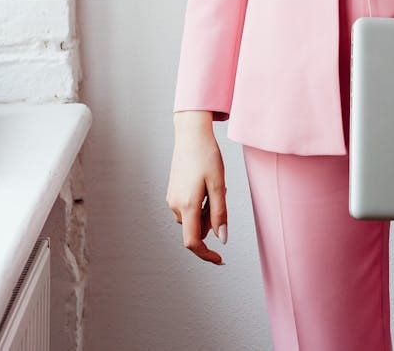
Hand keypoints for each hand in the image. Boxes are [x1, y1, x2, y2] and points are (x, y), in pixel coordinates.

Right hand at [166, 112, 227, 264]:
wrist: (191, 133)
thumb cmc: (206, 155)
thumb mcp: (218, 184)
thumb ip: (219, 213)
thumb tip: (222, 239)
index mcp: (187, 205)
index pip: (193, 242)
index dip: (206, 255)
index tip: (220, 259)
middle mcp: (175, 205)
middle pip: (196, 228)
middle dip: (211, 220)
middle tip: (222, 192)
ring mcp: (171, 198)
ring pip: (193, 217)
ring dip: (205, 210)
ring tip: (214, 184)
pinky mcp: (172, 191)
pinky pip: (188, 206)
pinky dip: (199, 202)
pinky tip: (205, 181)